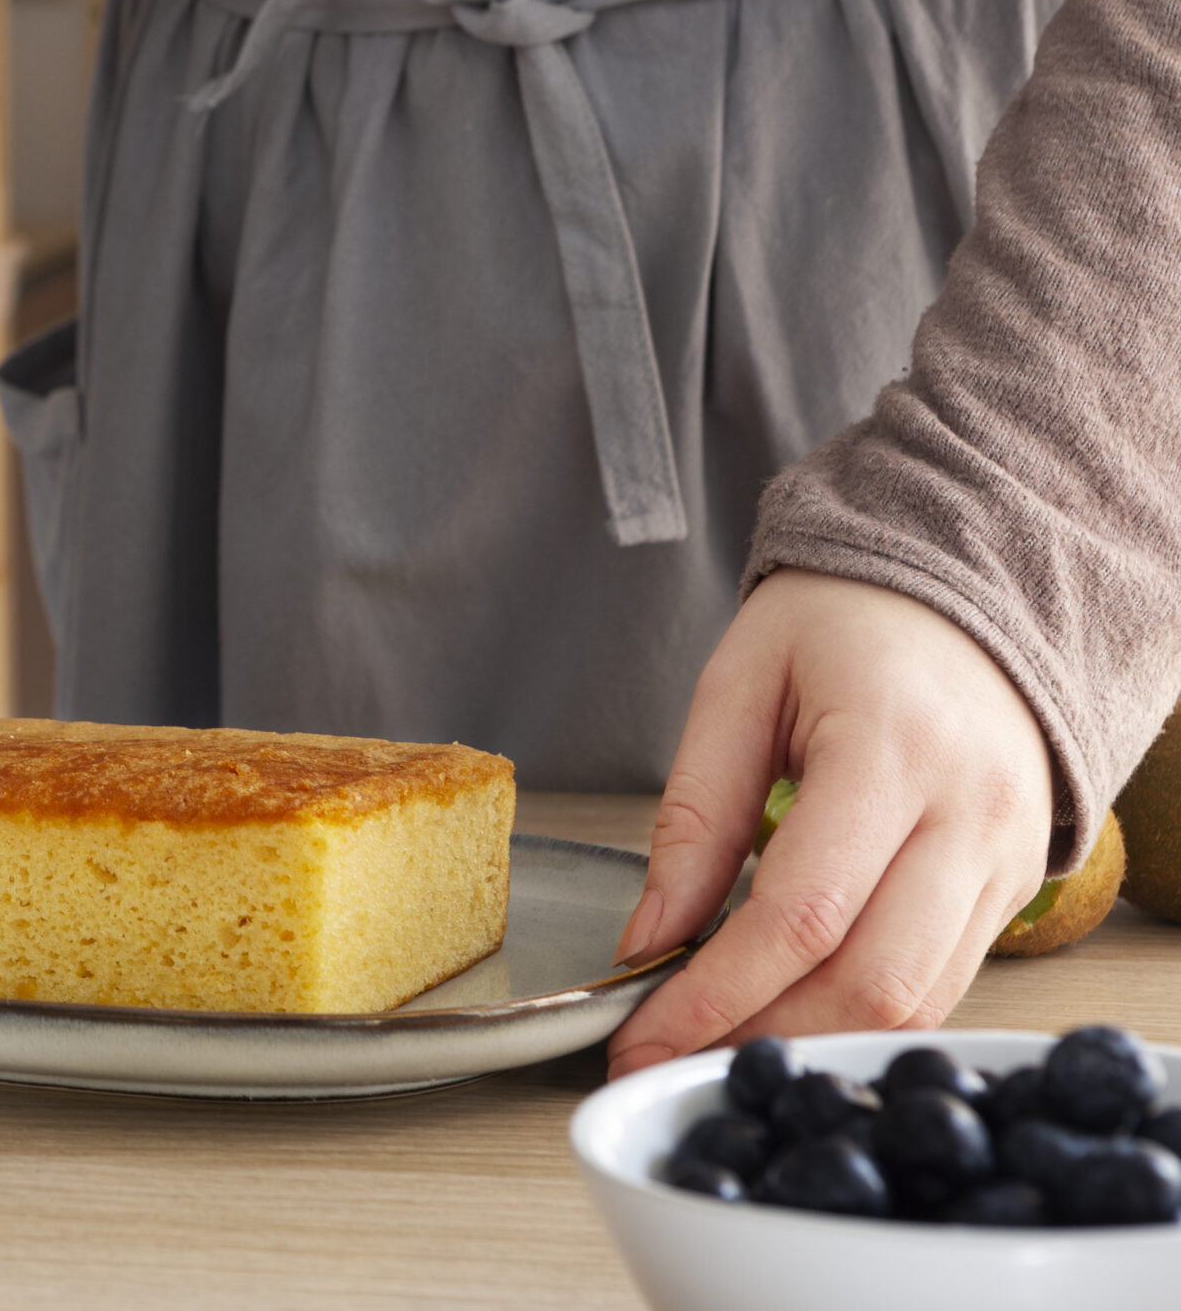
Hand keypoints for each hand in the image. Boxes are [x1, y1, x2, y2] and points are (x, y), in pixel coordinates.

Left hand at [604, 568, 1053, 1079]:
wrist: (962, 594)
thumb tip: (649, 938)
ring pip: (915, 1001)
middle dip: (759, 1037)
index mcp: (895, 751)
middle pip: (870, 980)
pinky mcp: (1017, 885)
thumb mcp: (737, 686)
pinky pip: (943, 984)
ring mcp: (1008, 857)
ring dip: (809, 1041)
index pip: (803, 913)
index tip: (640, 1036)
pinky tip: (786, 1012)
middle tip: (668, 1062)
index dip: (714, 994)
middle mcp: (971, 816)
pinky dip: (859, 1014)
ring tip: (713, 1048)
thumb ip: (693, 815)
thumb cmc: (841, 623)